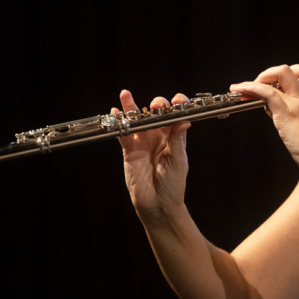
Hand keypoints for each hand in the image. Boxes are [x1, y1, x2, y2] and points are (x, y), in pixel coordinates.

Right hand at [114, 90, 191, 218]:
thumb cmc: (173, 184)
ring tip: (126, 95)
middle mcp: (159, 136)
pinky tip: (114, 113)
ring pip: (136, 120)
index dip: (177, 105)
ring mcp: (143, 141)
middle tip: (156, 106)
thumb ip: (178, 142)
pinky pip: (123, 134)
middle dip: (156, 105)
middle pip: (155, 113)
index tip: (177, 102)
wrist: (157, 204)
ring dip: (131, 107)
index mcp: (175, 137)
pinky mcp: (129, 150)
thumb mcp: (179, 162)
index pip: (176, 115)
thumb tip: (184, 121)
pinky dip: (118, 124)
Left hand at [229, 64, 298, 176]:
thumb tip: (274, 110)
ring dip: (256, 80)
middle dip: (268, 74)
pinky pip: (268, 92)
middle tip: (258, 87)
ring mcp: (296, 103)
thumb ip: (293, 114)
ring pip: (279, 74)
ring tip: (242, 89)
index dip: (285, 75)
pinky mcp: (287, 113)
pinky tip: (241, 91)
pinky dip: (251, 88)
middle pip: (289, 69)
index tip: (274, 86)